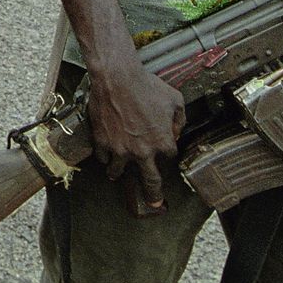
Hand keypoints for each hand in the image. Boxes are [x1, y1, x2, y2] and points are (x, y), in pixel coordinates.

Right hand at [86, 61, 183, 213]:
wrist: (117, 79)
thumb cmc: (146, 86)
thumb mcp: (174, 99)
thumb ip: (179, 119)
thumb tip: (175, 130)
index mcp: (162, 142)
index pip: (169, 157)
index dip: (167, 152)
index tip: (163, 150)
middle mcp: (142, 151)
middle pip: (150, 181)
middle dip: (153, 195)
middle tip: (154, 203)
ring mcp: (120, 149)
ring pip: (119, 171)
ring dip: (118, 173)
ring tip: (115, 175)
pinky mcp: (102, 142)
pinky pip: (102, 156)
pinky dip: (104, 156)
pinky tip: (104, 153)